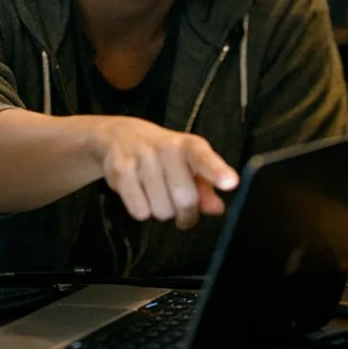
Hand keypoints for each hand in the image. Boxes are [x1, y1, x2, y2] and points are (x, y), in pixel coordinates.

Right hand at [91, 117, 238, 229]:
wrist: (118, 135)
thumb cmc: (161, 153)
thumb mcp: (187, 162)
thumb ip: (205, 186)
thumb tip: (217, 208)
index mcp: (187, 145)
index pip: (203, 157)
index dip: (217, 171)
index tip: (229, 182)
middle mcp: (165, 147)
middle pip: (184, 199)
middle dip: (185, 213)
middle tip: (181, 207)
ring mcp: (141, 158)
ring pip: (161, 210)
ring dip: (161, 210)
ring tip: (156, 193)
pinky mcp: (120, 172)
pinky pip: (140, 212)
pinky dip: (142, 210)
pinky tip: (139, 192)